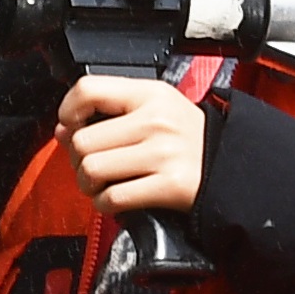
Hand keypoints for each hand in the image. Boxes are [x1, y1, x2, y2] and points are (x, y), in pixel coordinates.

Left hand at [58, 75, 209, 212]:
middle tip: (92, 165)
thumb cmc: (186, 137)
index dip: (68, 110)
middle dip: (78, 159)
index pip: (88, 89)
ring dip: (88, 184)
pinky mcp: (168, 186)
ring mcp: (163, 154)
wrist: (232, 165)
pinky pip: (113, 198)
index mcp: (149, 94)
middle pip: (83, 140)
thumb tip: (63, 129)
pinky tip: (115, 198)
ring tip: (102, 183)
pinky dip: (105, 204)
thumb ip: (107, 112)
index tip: (71, 125)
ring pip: (92, 170)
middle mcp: (155, 121)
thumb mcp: (153, 108)